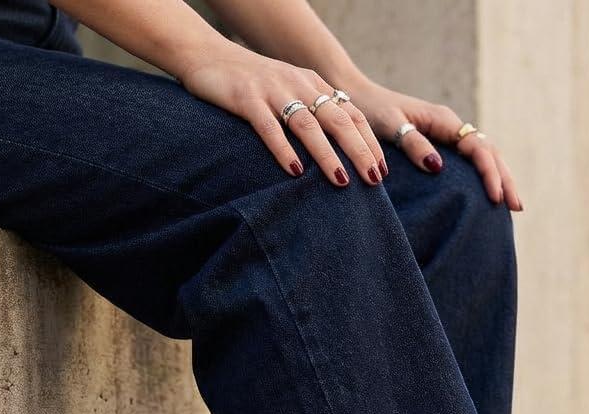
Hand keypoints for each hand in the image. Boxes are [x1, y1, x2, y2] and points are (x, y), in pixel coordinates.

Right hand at [179, 42, 385, 185]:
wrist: (206, 56)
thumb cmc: (252, 84)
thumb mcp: (290, 92)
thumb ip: (313, 112)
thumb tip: (341, 150)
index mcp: (313, 84)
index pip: (351, 113)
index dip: (369, 142)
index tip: (382, 170)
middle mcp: (298, 84)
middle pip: (338, 120)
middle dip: (360, 151)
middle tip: (374, 180)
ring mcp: (272, 90)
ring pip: (307, 124)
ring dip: (326, 155)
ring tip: (341, 181)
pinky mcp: (246, 98)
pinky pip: (269, 126)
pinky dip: (283, 149)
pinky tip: (294, 172)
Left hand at [349, 80, 522, 210]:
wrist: (355, 98)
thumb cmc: (370, 111)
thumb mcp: (389, 125)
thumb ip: (412, 143)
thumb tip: (438, 166)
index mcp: (443, 121)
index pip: (478, 147)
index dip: (490, 173)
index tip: (495, 197)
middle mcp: (450, 127)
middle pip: (489, 152)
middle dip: (505, 179)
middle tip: (517, 207)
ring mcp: (447, 136)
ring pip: (483, 156)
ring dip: (499, 179)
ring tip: (511, 205)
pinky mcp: (440, 145)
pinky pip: (469, 162)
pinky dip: (484, 177)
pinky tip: (489, 194)